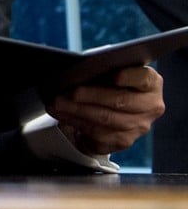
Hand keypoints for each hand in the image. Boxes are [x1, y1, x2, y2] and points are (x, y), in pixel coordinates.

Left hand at [47, 65, 163, 155]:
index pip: (145, 79)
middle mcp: (150, 106)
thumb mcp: (108, 70)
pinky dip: (75, 122)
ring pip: (107, 120)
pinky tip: (61, 114)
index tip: (115, 76)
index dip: (131, 77)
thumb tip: (82, 68)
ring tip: (58, 103)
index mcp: (151, 83)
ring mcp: (139, 126)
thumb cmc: (106, 82)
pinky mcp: (123, 141)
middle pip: (122, 101)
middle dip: (93, 96)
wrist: (106, 107)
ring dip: (78, 111)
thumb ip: (103, 68)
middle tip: (72, 92)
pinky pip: (97, 134)